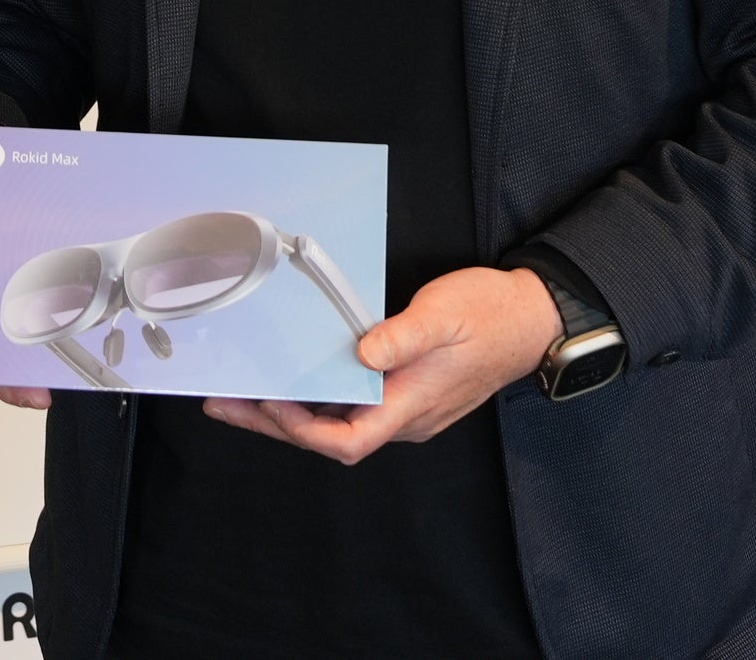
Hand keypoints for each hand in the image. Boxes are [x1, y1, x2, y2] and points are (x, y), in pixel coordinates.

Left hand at [203, 265, 560, 465]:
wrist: (531, 319)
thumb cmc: (491, 315)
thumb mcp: (444, 315)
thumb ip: (402, 336)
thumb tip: (361, 354)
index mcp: (411, 406)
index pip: (347, 441)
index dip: (302, 430)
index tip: (266, 404)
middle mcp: (405, 418)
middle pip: (331, 437)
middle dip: (274, 423)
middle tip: (224, 404)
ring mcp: (405, 409)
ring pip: (337, 424)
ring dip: (290, 411)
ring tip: (242, 394)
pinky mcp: (405, 394)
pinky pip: (351, 408)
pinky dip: (316, 398)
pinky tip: (292, 381)